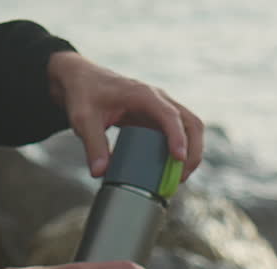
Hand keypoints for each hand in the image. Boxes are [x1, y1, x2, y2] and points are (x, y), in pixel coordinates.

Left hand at [47, 51, 204, 181]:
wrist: (83, 81)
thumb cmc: (84, 94)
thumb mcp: (83, 119)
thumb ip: (93, 145)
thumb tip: (100, 173)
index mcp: (143, 95)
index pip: (169, 115)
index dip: (177, 137)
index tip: (178, 158)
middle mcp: (158, 100)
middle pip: (191, 123)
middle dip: (193, 151)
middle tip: (181, 178)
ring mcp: (161, 109)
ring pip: (190, 129)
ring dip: (191, 153)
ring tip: (178, 179)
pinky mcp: (158, 119)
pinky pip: (179, 134)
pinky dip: (181, 152)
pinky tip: (171, 171)